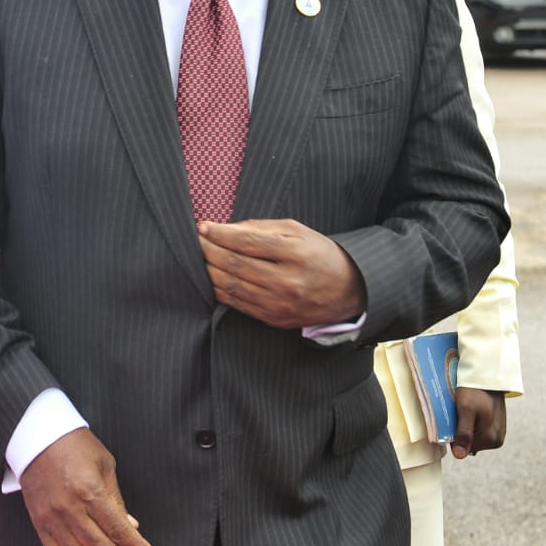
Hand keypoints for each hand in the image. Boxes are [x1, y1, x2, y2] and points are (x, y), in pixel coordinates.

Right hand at [18, 427, 156, 545]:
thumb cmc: (73, 445)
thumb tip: (130, 526)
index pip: (119, 531)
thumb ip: (117, 499)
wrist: (38, 436)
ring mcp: (52, 517)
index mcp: (90, 490)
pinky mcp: (39, 521)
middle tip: (125, 545)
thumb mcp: (105, 465)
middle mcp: (70, 507)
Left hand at [197, 219, 365, 328]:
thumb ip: (260, 228)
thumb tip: (224, 228)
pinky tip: (211, 277)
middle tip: (195, 241)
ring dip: (209, 270)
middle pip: (235, 264)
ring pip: (232, 286)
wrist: (349, 290)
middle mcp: (288, 280)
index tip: (203, 227)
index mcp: (295, 253)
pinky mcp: (275, 318)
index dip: (220, 234)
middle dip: (209, 251)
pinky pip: (238, 304)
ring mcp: (281, 303)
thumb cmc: (319, 254)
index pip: (246, 241)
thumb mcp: (297, 231)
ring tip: (199, 258)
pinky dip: (219, 290)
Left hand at [452, 388, 506, 457]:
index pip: (462, 448)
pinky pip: (479, 430)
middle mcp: (497, 441)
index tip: (453, 419)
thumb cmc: (475, 391)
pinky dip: (472, 423)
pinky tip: (472, 411)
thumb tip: (460, 456)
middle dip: (460, 430)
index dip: (453, 435)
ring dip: (466, 426)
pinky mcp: (497, 428)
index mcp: (490, 440)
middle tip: (460, 413)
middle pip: (469, 443)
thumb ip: (463, 433)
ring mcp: (498, 434)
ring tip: (466, 410)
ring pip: (473, 436)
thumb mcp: (465, 410)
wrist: (488, 377)